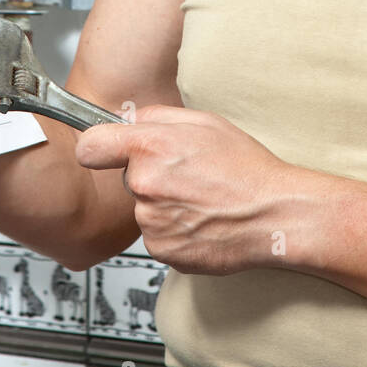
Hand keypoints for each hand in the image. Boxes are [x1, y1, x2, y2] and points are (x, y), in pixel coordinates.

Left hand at [74, 105, 299, 274]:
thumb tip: (127, 120)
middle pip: (127, 180)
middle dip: (150, 177)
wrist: (275, 214)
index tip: (106, 153)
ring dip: (164, 207)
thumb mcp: (205, 122)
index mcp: (151, 147)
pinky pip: (157, 237)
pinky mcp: (162, 251)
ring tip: (201, 201)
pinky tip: (202, 222)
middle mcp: (145, 185)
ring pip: (145, 211)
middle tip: (188, 177)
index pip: (90, 148)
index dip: (99, 149)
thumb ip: (156, 116)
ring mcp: (152, 222)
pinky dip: (175, 232)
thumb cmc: (247, 168)